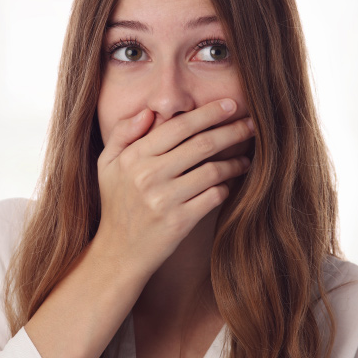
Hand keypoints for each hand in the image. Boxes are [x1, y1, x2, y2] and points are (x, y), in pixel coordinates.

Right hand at [95, 99, 253, 277]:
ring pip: (213, 170)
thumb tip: (149, 112)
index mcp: (133, 158)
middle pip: (201, 144)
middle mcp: (148, 176)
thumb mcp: (107, 164)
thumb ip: (123, 134)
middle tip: (251, 124)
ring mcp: (165, 200)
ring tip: (245, 158)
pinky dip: (226, 187)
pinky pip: (214, 196)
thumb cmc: (116, 203)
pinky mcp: (180, 222)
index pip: (177, 126)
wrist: (118, 252)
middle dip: (231, 130)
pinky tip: (229, 184)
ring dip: (235, 161)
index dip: (208, 113)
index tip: (230, 105)